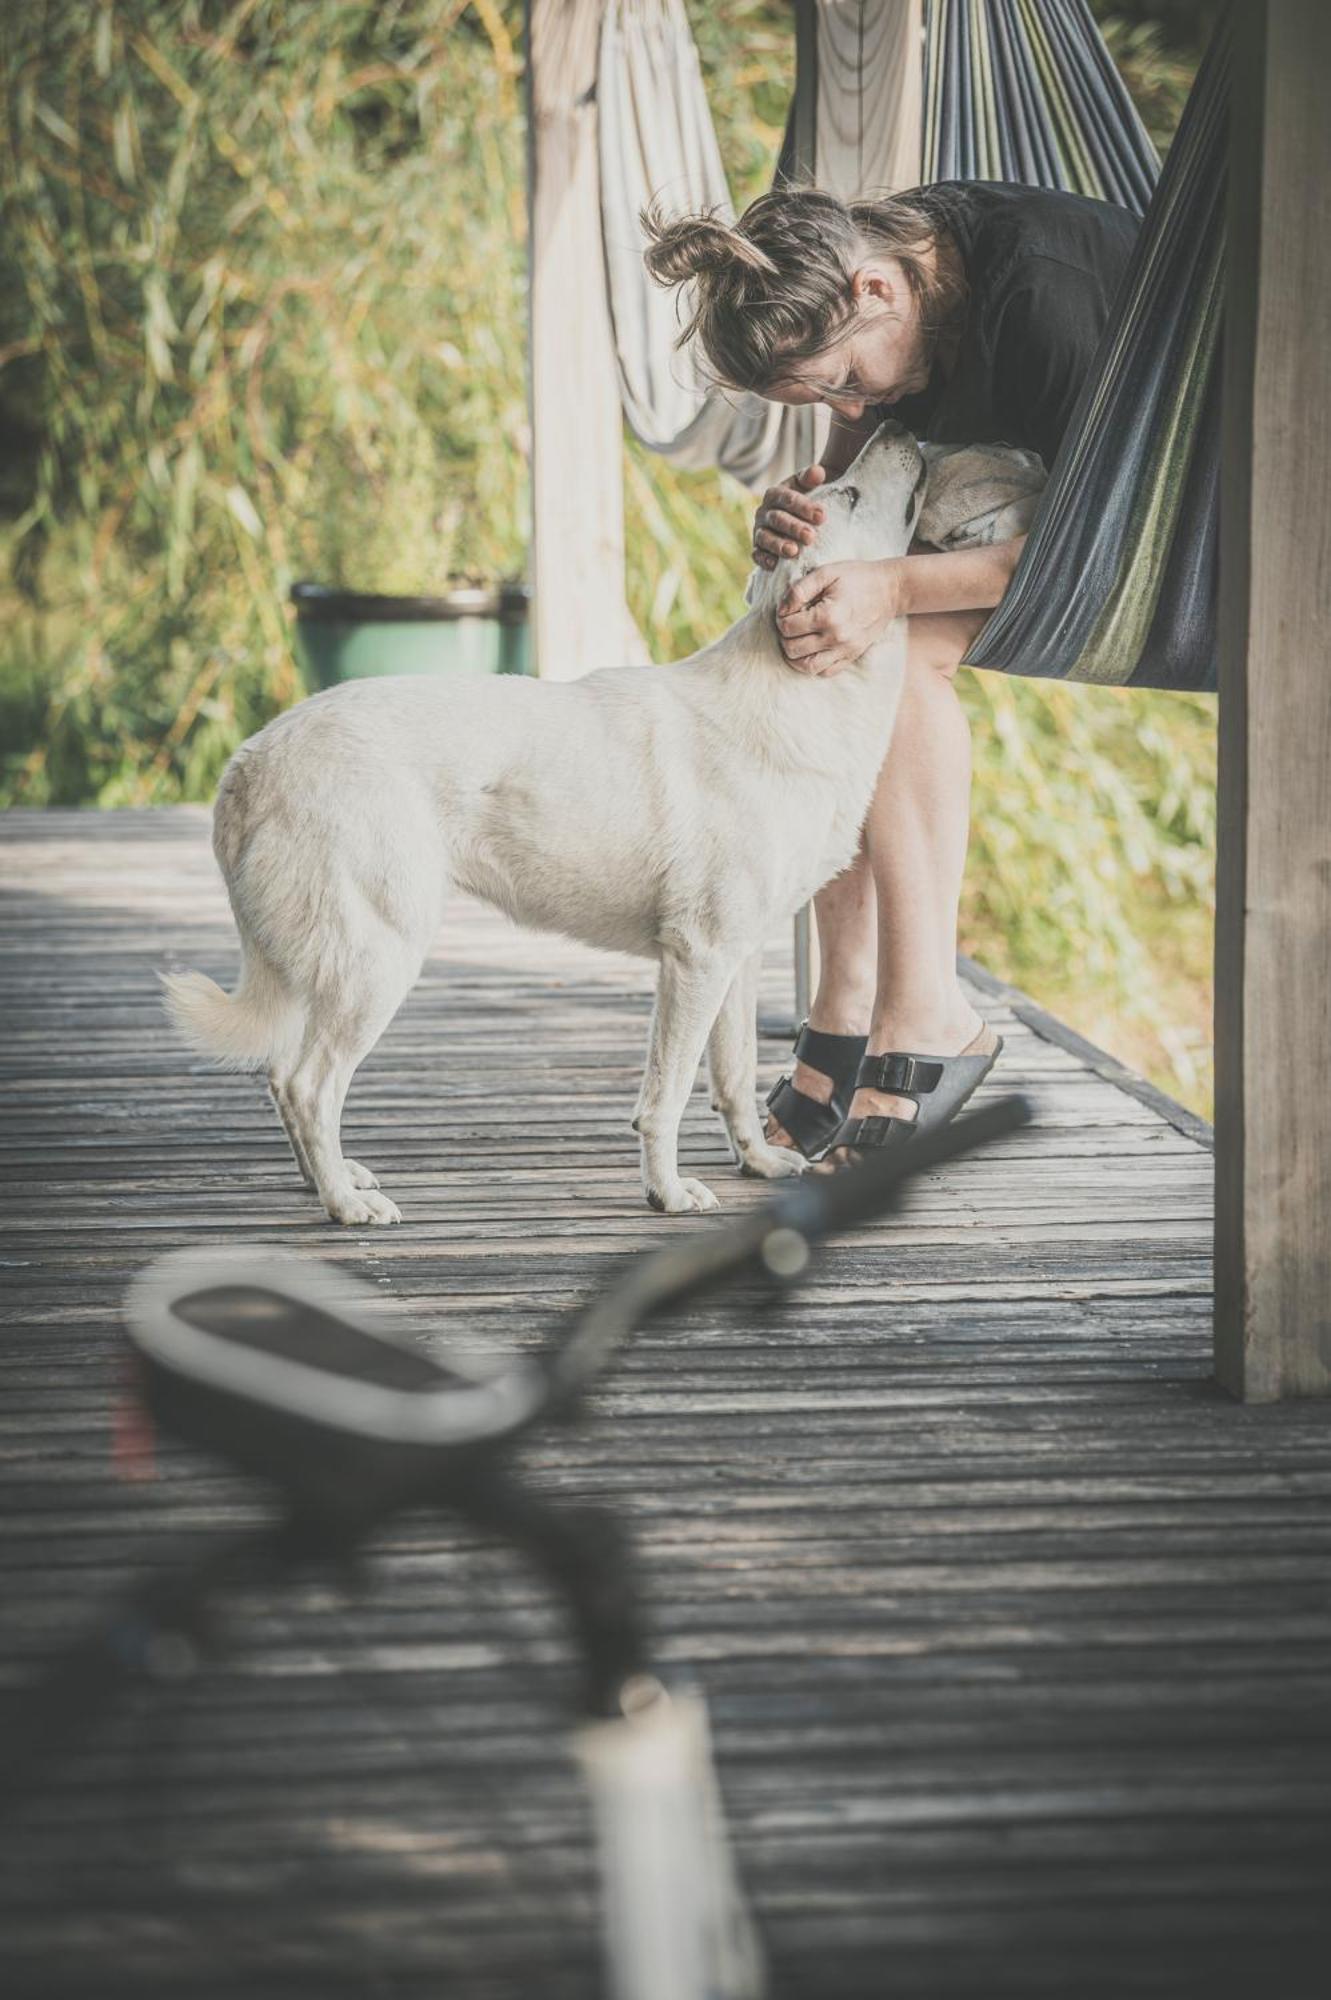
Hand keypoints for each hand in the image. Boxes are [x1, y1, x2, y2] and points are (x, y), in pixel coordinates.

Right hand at [752, 464, 826, 569]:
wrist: (800, 521)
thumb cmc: (807, 503)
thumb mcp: (810, 487)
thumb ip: (812, 477)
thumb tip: (817, 472)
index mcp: (775, 494)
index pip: (787, 498)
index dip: (804, 507)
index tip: (822, 516)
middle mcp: (764, 512)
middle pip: (777, 519)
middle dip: (794, 528)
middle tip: (811, 537)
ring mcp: (759, 531)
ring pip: (766, 538)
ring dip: (779, 545)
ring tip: (793, 551)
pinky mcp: (758, 549)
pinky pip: (757, 555)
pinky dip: (764, 560)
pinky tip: (775, 565)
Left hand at [776, 559, 906, 676]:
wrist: (890, 589)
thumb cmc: (856, 577)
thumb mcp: (826, 573)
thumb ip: (799, 590)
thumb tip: (781, 610)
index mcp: (828, 615)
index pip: (787, 627)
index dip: (780, 618)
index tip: (787, 610)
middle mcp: (836, 638)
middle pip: (792, 649)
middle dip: (785, 636)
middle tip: (791, 623)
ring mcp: (845, 650)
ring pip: (806, 667)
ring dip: (794, 655)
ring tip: (796, 640)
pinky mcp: (852, 656)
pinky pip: (825, 672)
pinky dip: (812, 665)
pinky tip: (811, 650)